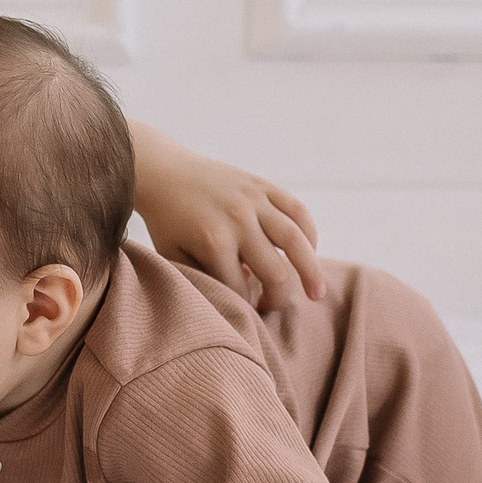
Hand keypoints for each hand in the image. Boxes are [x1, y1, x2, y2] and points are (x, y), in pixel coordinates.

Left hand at [128, 122, 322, 312]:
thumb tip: (246, 291)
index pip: (240, 288)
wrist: (164, 171)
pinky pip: (298, 210)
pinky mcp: (264, 186)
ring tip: (317, 294)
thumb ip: (204, 278)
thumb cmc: (167, 221)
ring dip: (311, 271)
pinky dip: (309, 233)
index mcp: (213, 241)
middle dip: (278, 298)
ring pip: (295, 240)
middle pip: (274, 271)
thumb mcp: (173, 256)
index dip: (245, 305)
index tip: (245, 310)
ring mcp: (254, 201)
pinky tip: (310, 252)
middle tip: (273, 307)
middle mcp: (238, 221)